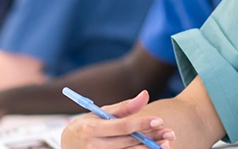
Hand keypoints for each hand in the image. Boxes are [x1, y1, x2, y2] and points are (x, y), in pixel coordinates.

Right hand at [60, 90, 174, 148]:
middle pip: (129, 142)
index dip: (141, 124)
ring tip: (166, 144)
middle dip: (151, 137)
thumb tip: (145, 94)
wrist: (67, 147)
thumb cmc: (86, 127)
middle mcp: (93, 146)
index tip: (159, 120)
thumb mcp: (99, 114)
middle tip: (170, 133)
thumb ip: (124, 107)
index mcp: (91, 129)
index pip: (121, 127)